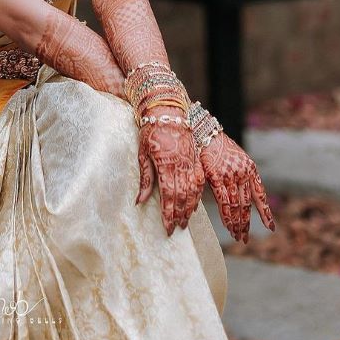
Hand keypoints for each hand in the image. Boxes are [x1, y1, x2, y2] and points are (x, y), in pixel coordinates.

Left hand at [135, 115, 205, 235]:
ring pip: (192, 190)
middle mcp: (180, 164)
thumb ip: (145, 177)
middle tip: (175, 229)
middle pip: (182, 196)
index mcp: (165, 163)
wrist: (167, 110)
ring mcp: (190, 161)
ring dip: (189, 208)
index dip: (168, 213)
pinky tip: (194, 205)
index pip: (168, 195)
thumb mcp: (143, 152)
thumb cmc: (151, 130)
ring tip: (184, 221)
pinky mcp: (196, 158)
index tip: (167, 228)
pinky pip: (199, 180)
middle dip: (179, 215)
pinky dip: (197, 195)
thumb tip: (139, 201)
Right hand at [199, 131, 275, 242]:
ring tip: (237, 236)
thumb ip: (241, 175)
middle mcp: (243, 174)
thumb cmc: (219, 145)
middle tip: (245, 238)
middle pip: (247, 205)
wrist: (205, 132)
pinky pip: (224, 202)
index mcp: (251, 169)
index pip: (260, 195)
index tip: (270, 227)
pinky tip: (228, 226)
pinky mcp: (216, 177)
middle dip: (246, 224)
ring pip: (236, 206)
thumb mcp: (236, 158)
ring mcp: (230, 176)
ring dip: (237, 224)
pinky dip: (226, 216)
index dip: (265, 212)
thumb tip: (239, 195)